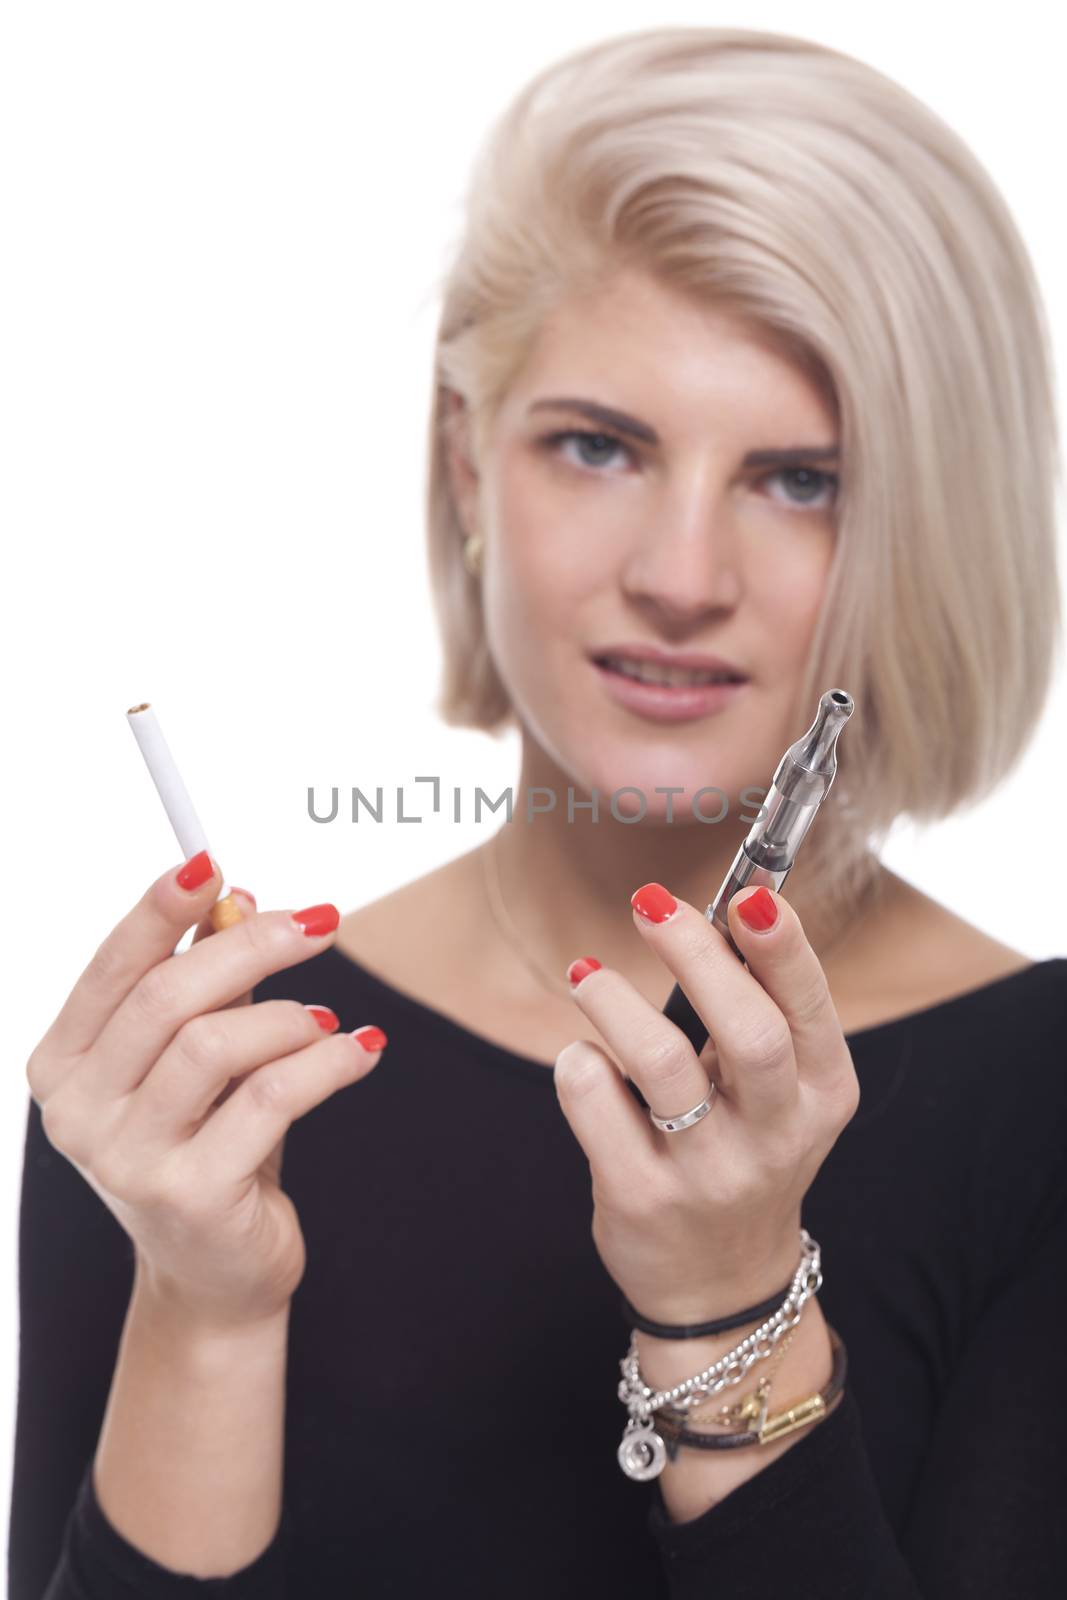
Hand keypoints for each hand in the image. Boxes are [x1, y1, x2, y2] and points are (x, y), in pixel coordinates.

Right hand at [25, 855, 386, 1333]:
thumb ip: (205, 980)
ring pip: (215, 1044)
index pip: (111, 968)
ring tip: (327, 1019)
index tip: (210, 860)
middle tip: (319, 924)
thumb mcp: (199, 1057)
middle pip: (166, 997)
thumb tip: (234, 896)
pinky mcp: (190, 1193)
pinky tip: (359, 1050)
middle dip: (251, 946)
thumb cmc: (208, 1145)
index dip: (158, 909)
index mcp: (64, 1065)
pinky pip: (271, 1098)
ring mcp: (127, 1159)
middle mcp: (79, 1113)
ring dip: (289, 1017)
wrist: (216, 1272)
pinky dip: (326, 1062)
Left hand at [553, 883, 859, 1323]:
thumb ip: (761, 1008)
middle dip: (696, 953)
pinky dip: (580, 1063)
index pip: (808, 1007)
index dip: (781, 945)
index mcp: (823, 1094)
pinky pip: (594, 1102)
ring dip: (614, 1001)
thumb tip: (727, 903)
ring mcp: (708, 1172)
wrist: (720, 1284)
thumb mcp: (782, 1090)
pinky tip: (584, 1061)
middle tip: (650, 904)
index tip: (747, 893)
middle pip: (747, 1030)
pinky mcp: (640, 1195)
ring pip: (660, 1063)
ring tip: (585, 973)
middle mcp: (776, 1135)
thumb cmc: (745, 1148)